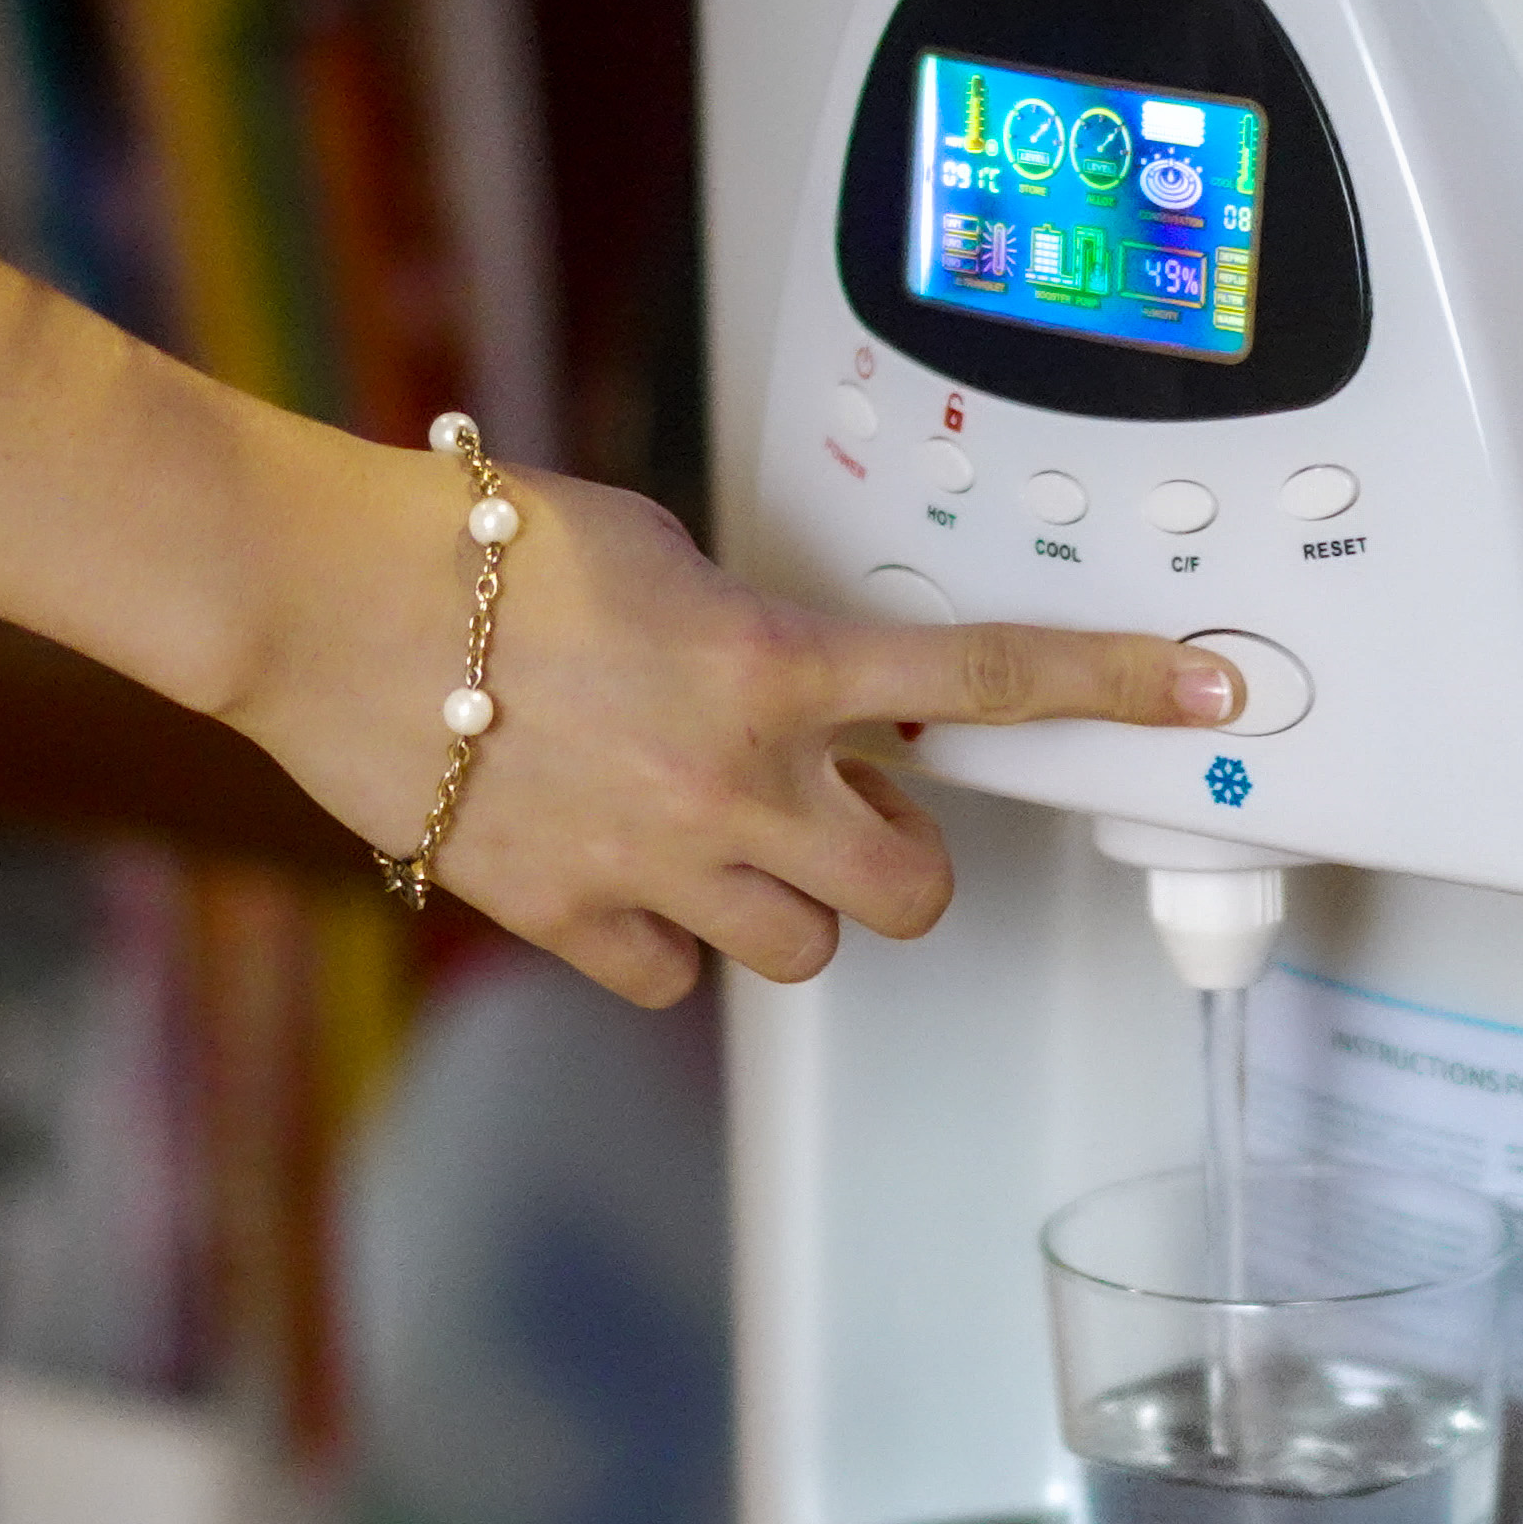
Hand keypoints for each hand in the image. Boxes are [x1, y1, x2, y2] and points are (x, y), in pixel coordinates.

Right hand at [225, 452, 1242, 1006]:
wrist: (322, 599)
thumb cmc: (471, 545)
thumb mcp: (656, 545)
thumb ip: (752, 621)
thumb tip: (782, 671)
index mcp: (774, 665)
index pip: (982, 679)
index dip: (1109, 684)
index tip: (1200, 692)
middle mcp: (734, 783)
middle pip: (910, 892)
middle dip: (899, 861)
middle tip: (848, 817)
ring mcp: (653, 863)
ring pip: (802, 952)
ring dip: (787, 907)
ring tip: (720, 843)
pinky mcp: (564, 915)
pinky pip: (674, 978)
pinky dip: (670, 945)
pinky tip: (628, 879)